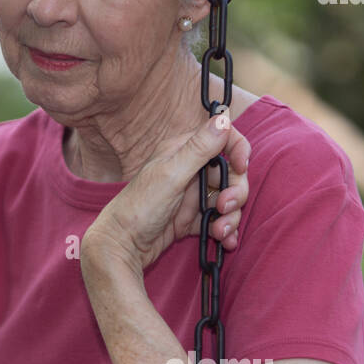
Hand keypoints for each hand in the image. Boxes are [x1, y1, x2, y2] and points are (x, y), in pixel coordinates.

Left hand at [82, 115, 250, 274]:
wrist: (122, 245)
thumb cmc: (139, 208)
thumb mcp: (171, 174)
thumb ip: (199, 148)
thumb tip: (222, 118)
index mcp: (182, 151)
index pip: (222, 140)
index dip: (237, 150)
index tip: (242, 167)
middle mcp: (188, 170)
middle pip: (230, 174)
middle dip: (235, 192)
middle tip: (224, 207)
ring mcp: (190, 195)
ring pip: (226, 199)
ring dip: (231, 216)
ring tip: (221, 232)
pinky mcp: (190, 218)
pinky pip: (218, 220)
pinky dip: (225, 230)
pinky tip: (226, 241)